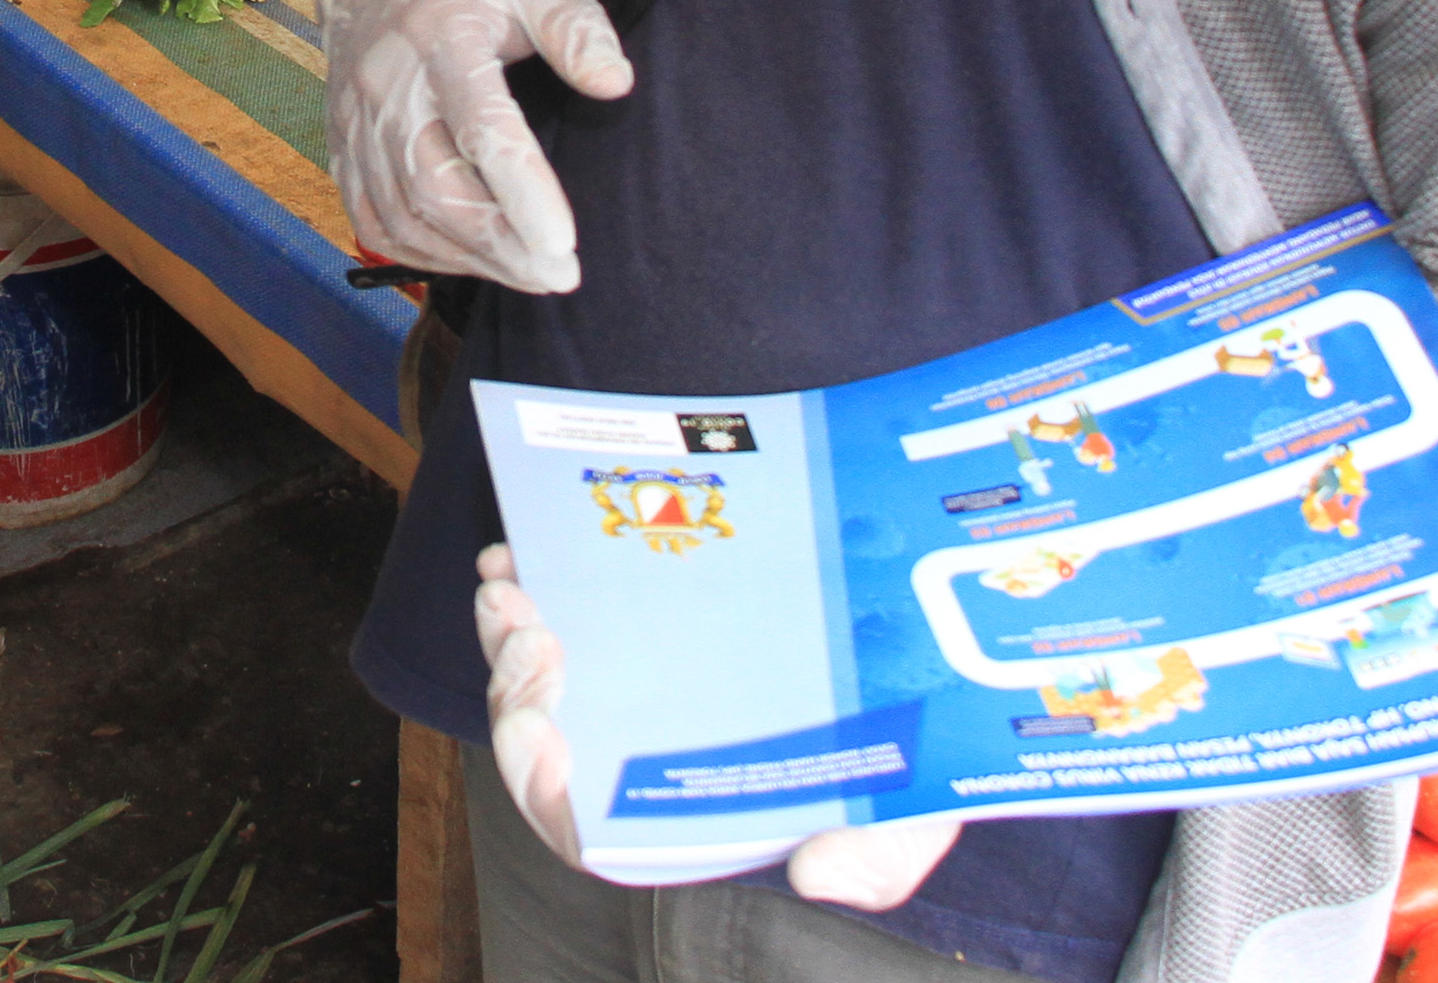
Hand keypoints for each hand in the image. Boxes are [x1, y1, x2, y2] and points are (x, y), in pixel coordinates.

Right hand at [323, 0, 630, 293]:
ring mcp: (358, 118)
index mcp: (441, 33)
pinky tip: (469, 259)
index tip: (563, 245)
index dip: (522, 192)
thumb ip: (576, 26)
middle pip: (434, 186)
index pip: (481, 126)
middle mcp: (389, 82)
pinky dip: (419, 252)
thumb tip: (615, 84)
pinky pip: (372, 218)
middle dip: (498, 244)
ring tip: (527, 274)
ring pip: (401, 213)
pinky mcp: (342, 144)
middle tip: (559, 275)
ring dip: (467, 258)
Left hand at [474, 544, 962, 901]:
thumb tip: (817, 878)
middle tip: (528, 636)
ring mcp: (633, 688)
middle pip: (545, 750)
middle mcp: (648, 757)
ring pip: (535, 681)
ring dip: (507, 641)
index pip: (591, 830)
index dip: (549, 791)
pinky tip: (516, 558)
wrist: (929, 645)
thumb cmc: (908, 746)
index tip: (544, 734)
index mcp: (691, 815)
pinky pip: (549, 619)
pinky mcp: (630, 624)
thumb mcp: (914, 808)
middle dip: (518, 696)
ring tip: (510, 591)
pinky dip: (523, 591)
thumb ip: (880, 858)